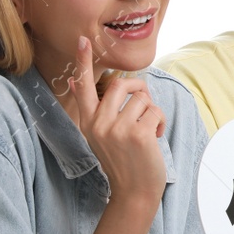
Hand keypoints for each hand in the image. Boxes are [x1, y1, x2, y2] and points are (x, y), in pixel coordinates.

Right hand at [65, 35, 166, 206]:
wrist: (134, 192)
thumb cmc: (124, 161)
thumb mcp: (100, 135)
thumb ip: (94, 110)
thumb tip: (74, 82)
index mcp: (88, 122)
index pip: (83, 87)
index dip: (83, 63)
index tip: (82, 40)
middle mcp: (98, 124)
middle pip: (120, 84)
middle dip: (138, 89)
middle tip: (144, 107)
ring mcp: (116, 129)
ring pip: (142, 98)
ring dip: (151, 111)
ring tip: (147, 130)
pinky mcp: (136, 134)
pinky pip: (154, 110)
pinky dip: (160, 122)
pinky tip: (155, 137)